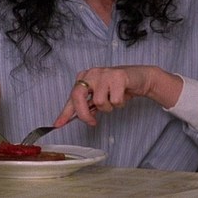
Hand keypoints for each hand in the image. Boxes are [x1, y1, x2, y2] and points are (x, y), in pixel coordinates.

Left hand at [53, 65, 182, 126]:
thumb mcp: (99, 97)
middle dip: (84, 114)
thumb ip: (87, 107)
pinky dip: (120, 104)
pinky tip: (123, 95)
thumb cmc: (118, 88)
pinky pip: (115, 100)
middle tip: (92, 122)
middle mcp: (91, 73)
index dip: (64, 113)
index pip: (71, 97)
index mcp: (84, 78)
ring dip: (109, 107)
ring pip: (99, 102)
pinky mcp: (118, 76)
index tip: (57, 124)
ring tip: (114, 100)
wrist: (139, 79)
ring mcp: (103, 73)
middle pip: (78, 96)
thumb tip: (73, 119)